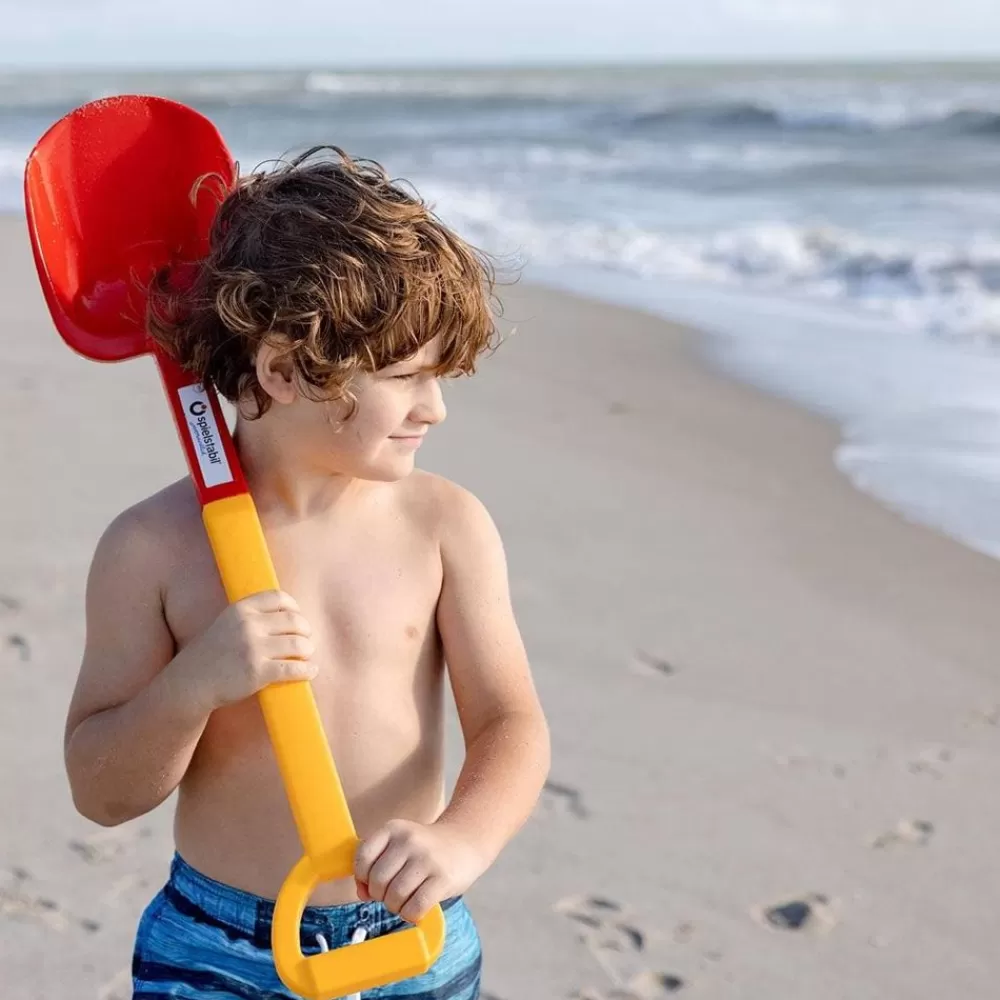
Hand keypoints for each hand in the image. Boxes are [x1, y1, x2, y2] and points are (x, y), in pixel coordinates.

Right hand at [176, 590, 316, 710]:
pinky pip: (293, 668)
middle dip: (305, 631)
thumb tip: (288, 614)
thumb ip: (251, 616)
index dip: (294, 607)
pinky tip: (310, 671)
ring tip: (306, 655)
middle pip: (294, 621)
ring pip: (298, 644)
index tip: (297, 617)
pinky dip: (307, 670)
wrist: (190, 683)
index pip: (279, 598)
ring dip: (307, 650)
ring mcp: (253, 648)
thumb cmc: (212, 654)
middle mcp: (248, 625)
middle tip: (306, 640)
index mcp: (241, 609)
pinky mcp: (258, 672)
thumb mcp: (226, 623)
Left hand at [353, 819, 487, 923]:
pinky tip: (416, 908)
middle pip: (378, 881)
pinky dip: (411, 914)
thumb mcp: (399, 845)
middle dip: (381, 895)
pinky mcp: (443, 878)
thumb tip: (362, 894)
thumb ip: (376, 865)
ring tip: (406, 900)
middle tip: (393, 893)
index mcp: (394, 828)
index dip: (363, 877)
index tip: (374, 881)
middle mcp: (409, 840)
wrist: (467, 841)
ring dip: (396, 907)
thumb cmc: (425, 850)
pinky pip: (415, 907)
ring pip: (395, 897)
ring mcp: (427, 858)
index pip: (363, 857)